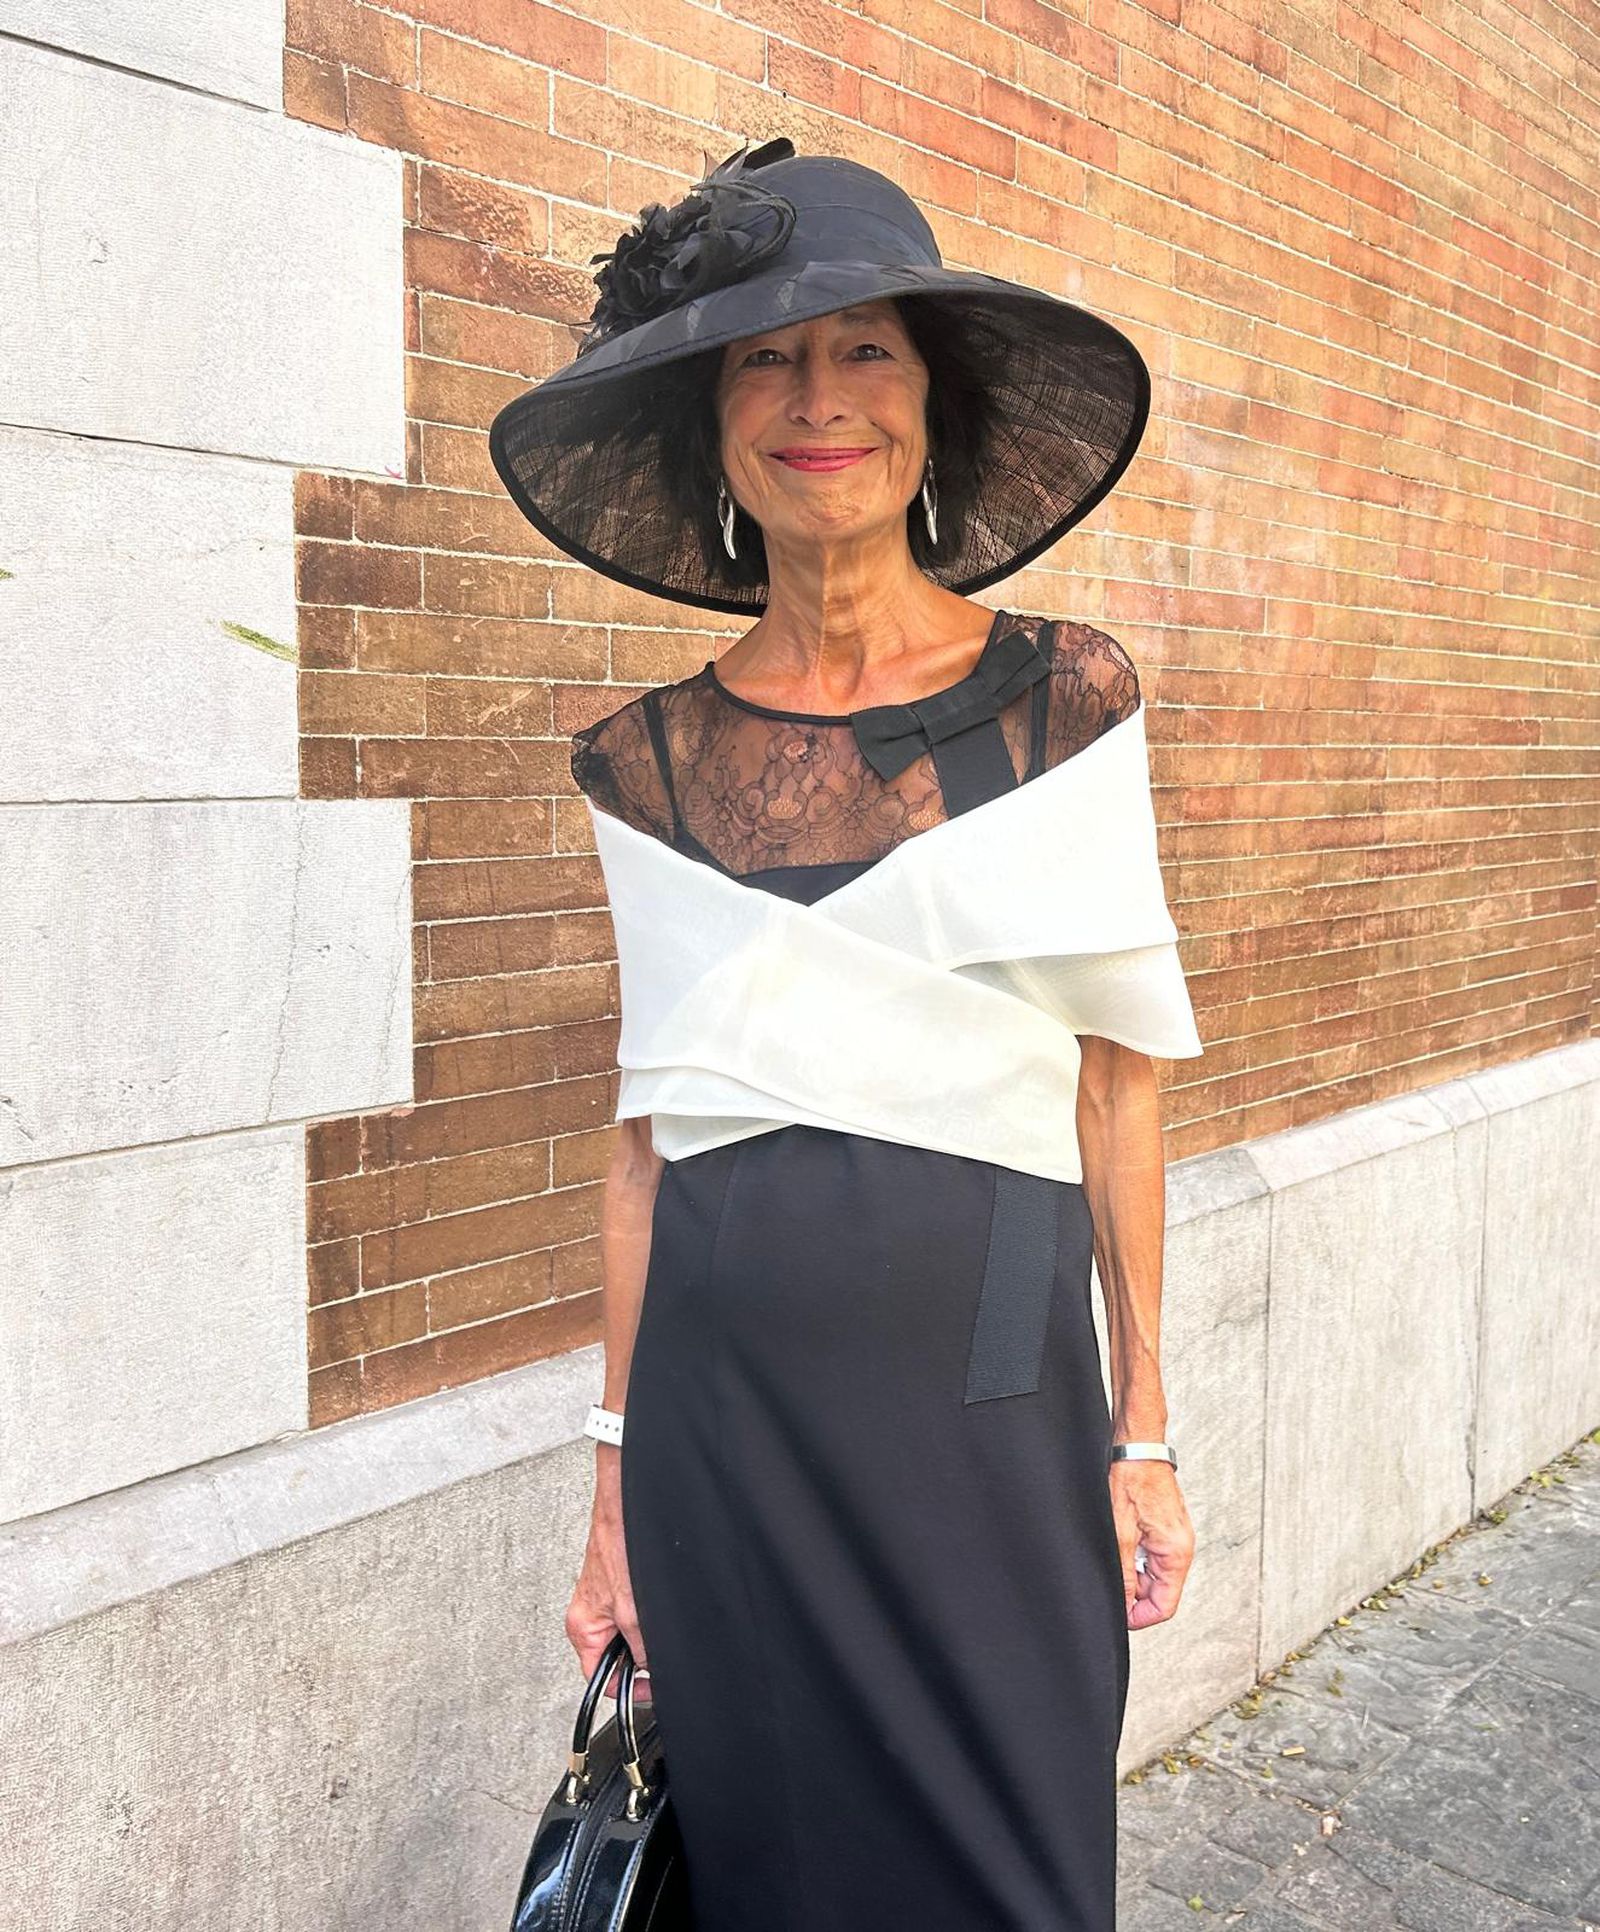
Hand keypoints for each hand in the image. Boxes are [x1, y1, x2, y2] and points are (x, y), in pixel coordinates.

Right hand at [565, 1449, 651, 1700]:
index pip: (601, 1679)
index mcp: (583, 1628)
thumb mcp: (633, 1610)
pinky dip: (650, 1613)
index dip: (630, 1690)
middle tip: (662, 1654)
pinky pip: (636, 1611)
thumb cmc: (617, 1545)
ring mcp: (606, 1599)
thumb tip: (652, 1669)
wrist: (624, 1502)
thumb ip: (641, 1646)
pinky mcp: (620, 1583)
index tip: (652, 1690)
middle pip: (617, 1656)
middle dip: (642, 1659)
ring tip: (660, 1619)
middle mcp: (590, 1616)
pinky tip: (661, 1602)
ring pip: (630, 1633)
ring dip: (648, 1634)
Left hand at [1110, 1459, 1193, 1629]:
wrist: (1138, 1448)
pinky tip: (1122, 1540)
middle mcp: (1181, 1549)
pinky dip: (1136, 1556)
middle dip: (1134, 1593)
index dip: (1140, 1616)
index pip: (1165, 1606)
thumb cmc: (1133, 1481)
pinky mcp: (1167, 1529)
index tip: (1118, 1613)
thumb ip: (1124, 1573)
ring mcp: (1175, 1539)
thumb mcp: (1121, 1533)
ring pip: (1154, 1574)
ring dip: (1133, 1573)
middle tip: (1111, 1574)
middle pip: (1160, 1592)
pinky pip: (1153, 1556)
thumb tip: (1123, 1605)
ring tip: (1116, 1550)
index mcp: (1176, 1554)